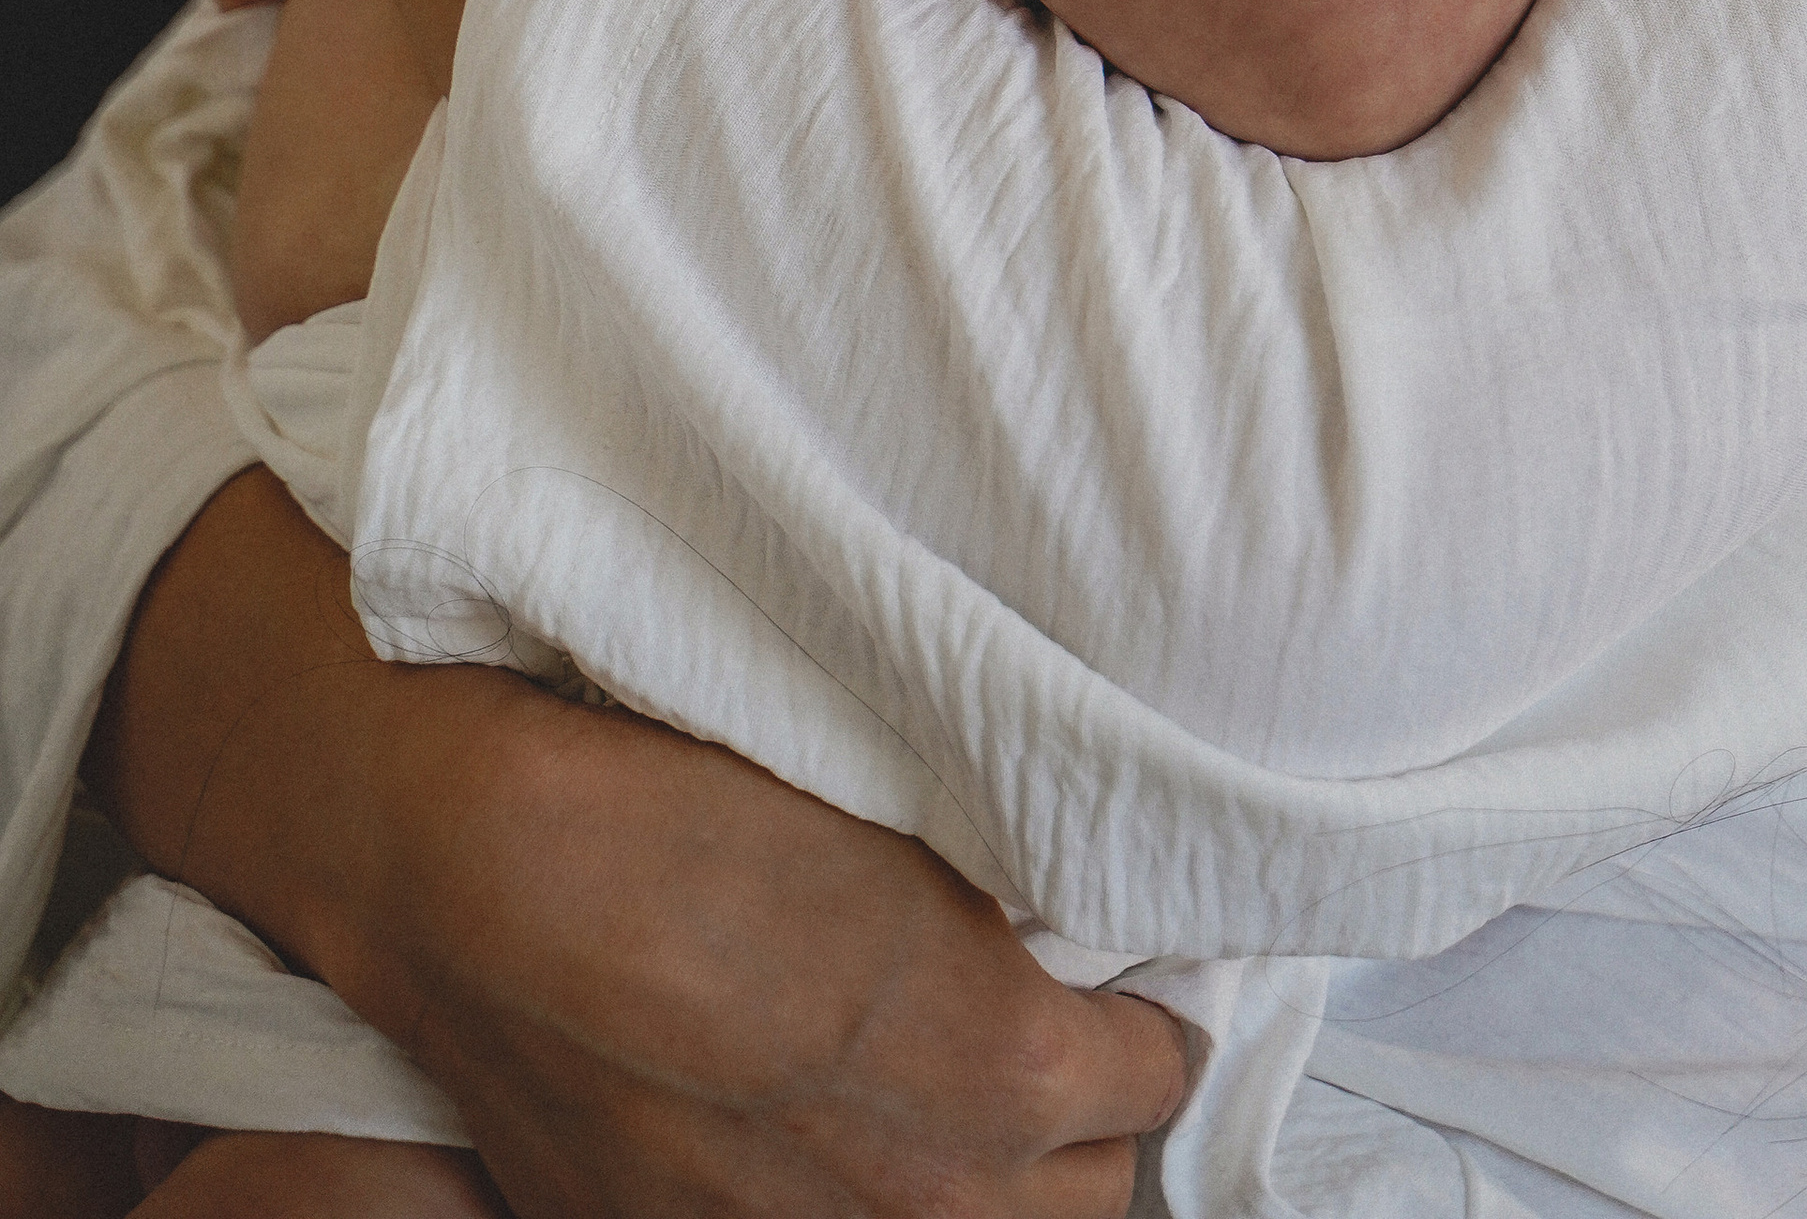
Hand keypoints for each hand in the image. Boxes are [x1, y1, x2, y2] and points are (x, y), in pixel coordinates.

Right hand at [97, 476, 1188, 1218]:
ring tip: (945, 1091)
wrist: (480, 872)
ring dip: (982, 1180)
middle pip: (1085, 1192)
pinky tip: (827, 1137)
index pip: (1151, 1073)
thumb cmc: (678, 803)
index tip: (1117, 976)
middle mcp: (919, 1196)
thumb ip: (1003, 911)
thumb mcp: (898, 823)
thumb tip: (1061, 934)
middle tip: (1048, 1027)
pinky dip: (852, 1206)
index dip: (1135, 1010)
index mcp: (1002, 1071)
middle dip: (1078, 1112)